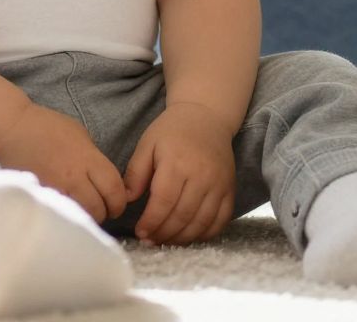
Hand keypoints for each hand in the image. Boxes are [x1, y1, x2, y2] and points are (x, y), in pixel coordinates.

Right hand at [0, 102, 127, 221]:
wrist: (11, 129)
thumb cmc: (45, 126)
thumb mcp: (79, 134)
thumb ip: (93, 157)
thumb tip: (100, 177)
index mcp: (88, 158)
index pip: (114, 189)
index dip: (119, 202)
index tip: (116, 205)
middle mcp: (74, 177)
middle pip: (99, 208)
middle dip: (104, 214)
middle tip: (101, 213)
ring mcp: (55, 189)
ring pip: (79, 216)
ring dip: (85, 218)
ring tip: (83, 214)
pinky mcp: (39, 197)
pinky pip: (58, 214)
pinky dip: (65, 217)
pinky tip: (64, 214)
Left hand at [123, 102, 237, 244]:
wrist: (207, 117)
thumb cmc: (172, 130)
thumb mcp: (148, 144)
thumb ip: (135, 173)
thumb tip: (126, 200)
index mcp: (177, 163)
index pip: (164, 202)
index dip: (151, 222)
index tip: (141, 232)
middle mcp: (201, 175)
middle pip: (182, 216)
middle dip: (164, 234)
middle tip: (151, 240)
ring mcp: (219, 184)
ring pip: (202, 222)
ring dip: (182, 238)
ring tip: (166, 241)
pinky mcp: (230, 189)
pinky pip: (221, 220)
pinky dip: (205, 234)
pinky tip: (190, 236)